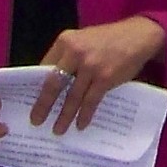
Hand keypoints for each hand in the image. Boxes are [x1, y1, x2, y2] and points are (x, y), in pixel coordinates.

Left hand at [31, 16, 166, 133]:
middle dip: (43, 105)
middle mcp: (75, 52)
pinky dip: (84, 115)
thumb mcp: (82, 40)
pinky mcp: (105, 78)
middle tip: (36, 121)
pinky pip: (91, 101)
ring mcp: (90, 66)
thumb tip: (52, 81)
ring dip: (64, 116)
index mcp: (65, 41)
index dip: (36, 86)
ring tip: (57, 130)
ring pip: (72, 97)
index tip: (30, 101)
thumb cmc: (106, 39)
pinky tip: (80, 125)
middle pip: (53, 84)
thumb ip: (68, 56)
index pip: (44, 67)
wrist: (136, 36)